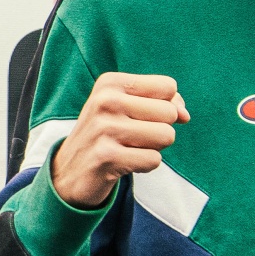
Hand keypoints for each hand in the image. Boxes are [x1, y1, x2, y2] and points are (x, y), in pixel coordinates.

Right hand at [48, 73, 189, 207]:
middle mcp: (105, 101)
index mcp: (110, 83)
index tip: (143, 117)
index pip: (168, 87)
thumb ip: (163, 103)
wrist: (68, 172)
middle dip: (160, 129)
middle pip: (170, 113)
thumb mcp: (127, 108)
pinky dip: (144, 165)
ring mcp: (104, 129)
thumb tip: (185, 115)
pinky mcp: (107, 157)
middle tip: (133, 136)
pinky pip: (154, 160)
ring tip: (128, 148)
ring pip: (166, 136)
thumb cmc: (107, 135)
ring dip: (154, 148)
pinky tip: (123, 163)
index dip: (167, 106)